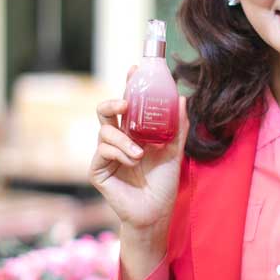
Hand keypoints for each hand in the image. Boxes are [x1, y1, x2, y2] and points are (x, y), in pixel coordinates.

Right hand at [89, 68, 189, 231]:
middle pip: (105, 111)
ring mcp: (105, 154)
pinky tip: (132, 162)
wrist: (155, 212)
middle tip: (124, 104)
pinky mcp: (97, 169)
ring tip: (139, 154)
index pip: (128, 103)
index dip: (129, 85)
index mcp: (133, 132)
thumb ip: (178, 126)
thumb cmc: (163, 183)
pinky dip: (119, 153)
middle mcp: (117, 139)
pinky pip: (102, 151)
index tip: (135, 68)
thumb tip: (182, 98)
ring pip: (104, 131)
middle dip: (112, 103)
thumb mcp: (175, 150)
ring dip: (123, 140)